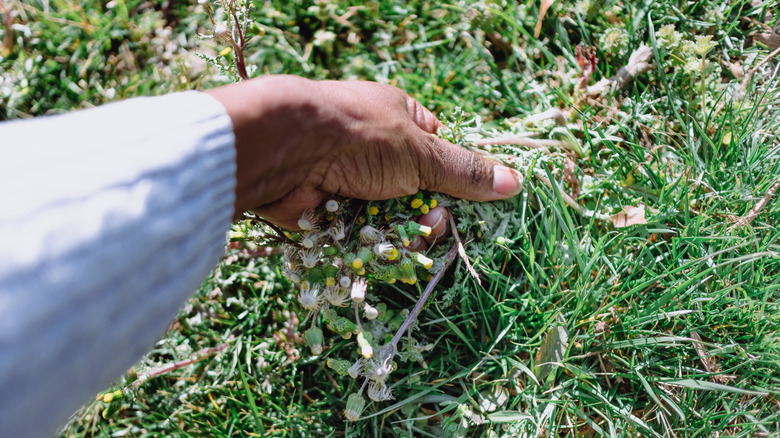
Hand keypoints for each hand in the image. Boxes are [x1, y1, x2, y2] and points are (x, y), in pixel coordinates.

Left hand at [207, 75, 522, 228]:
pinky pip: (362, 233)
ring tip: (405, 235)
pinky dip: (371, 241)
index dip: (453, 177)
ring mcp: (352, 179)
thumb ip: (463, 171)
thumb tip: (514, 182)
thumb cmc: (359, 135)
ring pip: (391, 217)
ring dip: (401, 230)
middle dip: (427, 212)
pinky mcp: (331, 209)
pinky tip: (376, 245)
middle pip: (417, 192)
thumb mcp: (420, 152)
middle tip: (430, 222)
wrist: (287, 150)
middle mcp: (376, 149)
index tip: (466, 198)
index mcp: (399, 120)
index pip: (438, 152)